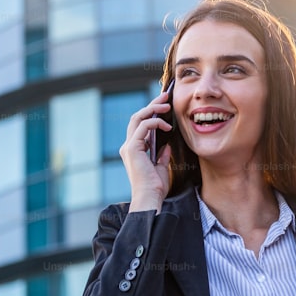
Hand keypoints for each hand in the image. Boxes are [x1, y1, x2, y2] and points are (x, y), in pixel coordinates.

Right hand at [120, 90, 172, 212]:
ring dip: (153, 109)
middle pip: (137, 117)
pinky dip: (154, 122)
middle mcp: (128, 146)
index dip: (152, 113)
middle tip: (166, 96)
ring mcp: (129, 147)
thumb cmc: (155, 188)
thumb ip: (162, 156)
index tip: (165, 107)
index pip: (140, 125)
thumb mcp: (161, 168)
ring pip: (138, 118)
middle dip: (152, 105)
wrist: (150, 199)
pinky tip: (166, 125)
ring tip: (167, 105)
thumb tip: (166, 146)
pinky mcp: (132, 149)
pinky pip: (142, 127)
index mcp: (134, 150)